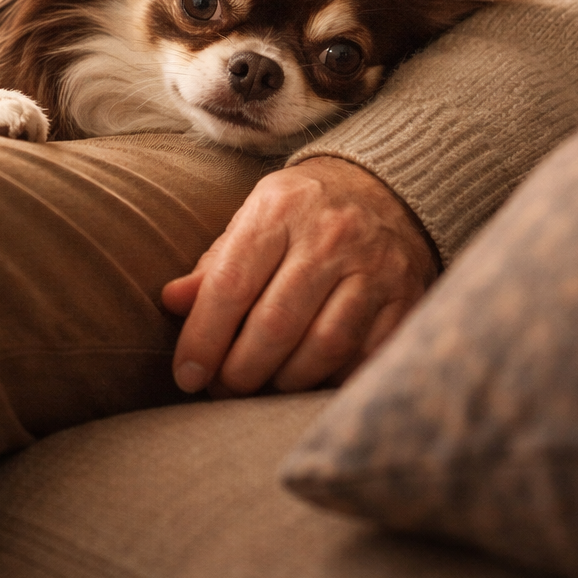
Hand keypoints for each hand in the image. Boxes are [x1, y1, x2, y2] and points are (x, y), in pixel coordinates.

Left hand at [161, 157, 437, 394]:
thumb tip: (171, 301)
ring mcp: (374, 267)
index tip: (187, 375)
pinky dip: (332, 380)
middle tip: (222, 388)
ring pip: (323, 347)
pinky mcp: (405, 298)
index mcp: (279, 208)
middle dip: (241, 371)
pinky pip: (365, 357)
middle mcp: (330, 234)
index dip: (204, 338)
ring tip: (263, 386)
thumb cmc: (301, 213)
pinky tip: (309, 381)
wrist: (384, 189)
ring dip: (284, 381)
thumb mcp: (253, 219)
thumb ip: (214, 263)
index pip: (231, 284)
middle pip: (276, 324)